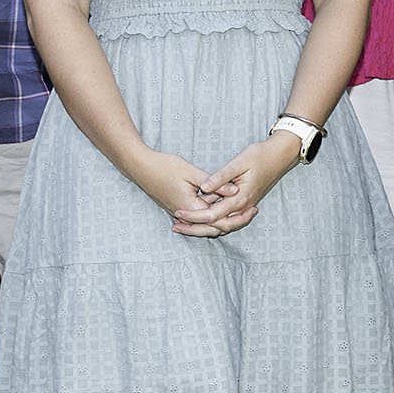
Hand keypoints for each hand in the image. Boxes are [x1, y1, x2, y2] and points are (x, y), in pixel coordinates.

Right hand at [129, 149, 243, 237]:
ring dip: (223, 219)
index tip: (254, 208)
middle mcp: (185, 214)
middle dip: (235, 221)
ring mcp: (180, 212)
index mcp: (191, 207)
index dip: (238, 216)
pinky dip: (212, 215)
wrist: (140, 167)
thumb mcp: (191, 171)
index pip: (219, 219)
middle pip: (215, 226)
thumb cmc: (164, 166)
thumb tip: (235, 190)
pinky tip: (222, 207)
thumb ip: (215, 183)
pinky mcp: (177, 207)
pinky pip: (199, 217)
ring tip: (242, 211)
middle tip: (253, 212)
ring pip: (207, 224)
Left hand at [188, 133, 303, 235]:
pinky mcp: (244, 202)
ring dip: (203, 226)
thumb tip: (204, 187)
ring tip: (183, 225)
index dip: (193, 216)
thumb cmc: (260, 156)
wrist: (280, 156)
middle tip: (175, 226)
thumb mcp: (240, 162)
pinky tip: (199, 215)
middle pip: (216, 226)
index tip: (177, 212)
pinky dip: (212, 220)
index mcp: (240, 198)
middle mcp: (242, 206)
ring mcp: (244, 206)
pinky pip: (226, 218)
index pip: (212, 214)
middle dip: (195, 228)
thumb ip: (221, 176)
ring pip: (221, 224)